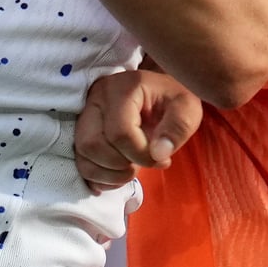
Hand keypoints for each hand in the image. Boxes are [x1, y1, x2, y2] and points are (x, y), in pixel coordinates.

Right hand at [75, 67, 203, 193]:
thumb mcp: (187, 109)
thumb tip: (158, 154)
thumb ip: (177, 128)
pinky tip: (118, 175)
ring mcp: (85, 114)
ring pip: (82, 154)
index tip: (161, 160)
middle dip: (119, 165)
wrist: (160, 92)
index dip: (140, 155)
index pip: (120, 132)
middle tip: (141, 165)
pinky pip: (80, 162)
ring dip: (108, 174)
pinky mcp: (81, 130)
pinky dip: (98, 177)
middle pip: (91, 144)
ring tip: (131, 169)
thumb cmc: (173, 99)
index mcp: (124, 88)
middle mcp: (97, 98)